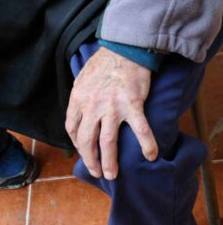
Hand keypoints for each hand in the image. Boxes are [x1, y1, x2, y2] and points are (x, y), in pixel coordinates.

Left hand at [65, 47, 157, 179]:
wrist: (125, 49)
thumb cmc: (104, 63)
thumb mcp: (82, 79)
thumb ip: (80, 98)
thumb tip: (79, 113)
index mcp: (78, 99)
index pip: (72, 129)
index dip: (77, 145)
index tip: (84, 152)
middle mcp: (92, 106)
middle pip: (86, 141)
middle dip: (90, 160)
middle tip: (97, 172)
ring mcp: (112, 107)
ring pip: (107, 142)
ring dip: (109, 162)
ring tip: (112, 175)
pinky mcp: (132, 104)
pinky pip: (140, 129)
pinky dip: (146, 144)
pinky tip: (151, 156)